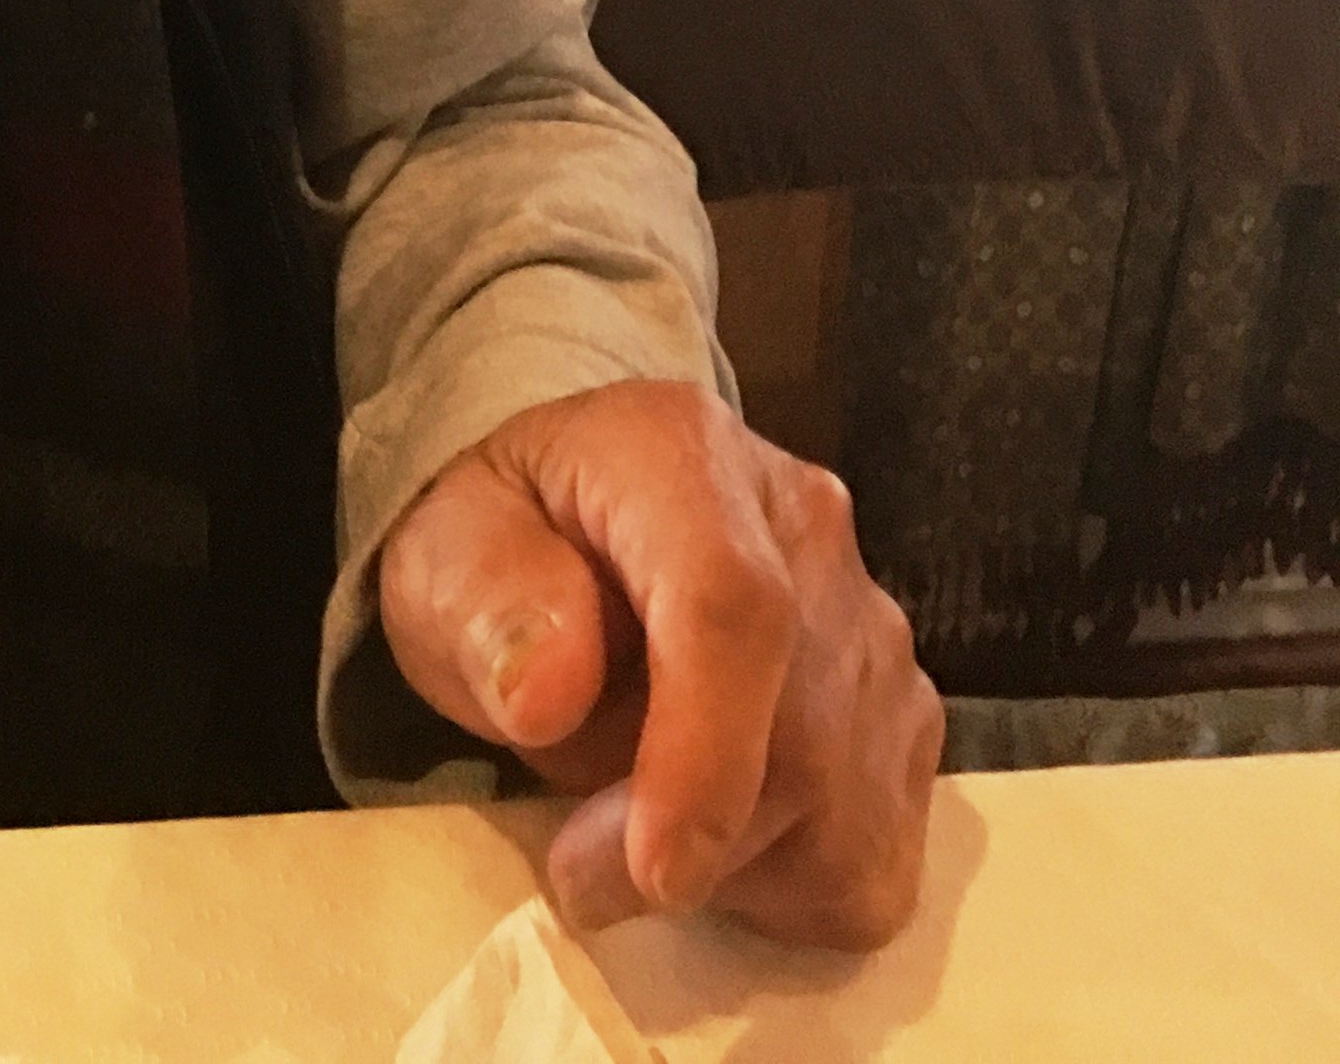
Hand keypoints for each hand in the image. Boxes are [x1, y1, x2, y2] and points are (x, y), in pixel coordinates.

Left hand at [377, 383, 940, 947]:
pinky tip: (718, 841)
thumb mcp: (445, 556)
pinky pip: (878, 860)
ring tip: (639, 821)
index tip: (652, 869)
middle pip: (804, 734)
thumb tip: (545, 693)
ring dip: (735, 871)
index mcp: (681, 456)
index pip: (734, 605)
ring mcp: (873, 625)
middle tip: (579, 868)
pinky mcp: (903, 717)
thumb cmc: (506, 548)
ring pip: (850, 813)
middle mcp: (809, 528)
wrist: (574, 532)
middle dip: (692, 840)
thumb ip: (483, 604)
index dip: (704, 754)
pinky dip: (793, 893)